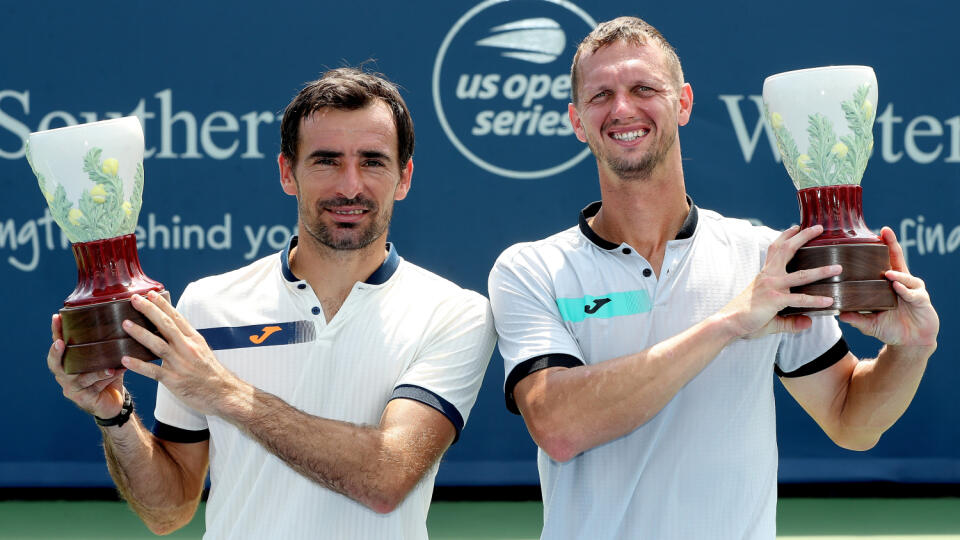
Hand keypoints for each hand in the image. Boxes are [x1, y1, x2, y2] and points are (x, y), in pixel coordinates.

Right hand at [47, 314, 126, 418]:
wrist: (114, 403)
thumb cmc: (107, 376)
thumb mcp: (105, 358)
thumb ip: (106, 344)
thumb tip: (121, 319)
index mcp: (66, 363)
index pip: (57, 345)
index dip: (55, 332)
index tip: (56, 317)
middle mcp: (64, 376)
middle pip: (56, 364)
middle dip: (57, 352)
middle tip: (60, 342)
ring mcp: (72, 388)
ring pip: (80, 377)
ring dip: (95, 370)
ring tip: (109, 366)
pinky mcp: (83, 399)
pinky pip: (95, 387)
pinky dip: (107, 378)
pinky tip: (117, 371)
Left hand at [120, 291, 246, 415]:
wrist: (224, 394)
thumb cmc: (211, 373)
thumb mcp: (202, 351)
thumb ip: (186, 340)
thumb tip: (170, 329)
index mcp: (195, 340)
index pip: (177, 318)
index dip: (163, 305)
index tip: (151, 294)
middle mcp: (188, 349)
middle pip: (166, 325)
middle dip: (149, 311)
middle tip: (135, 300)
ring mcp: (181, 364)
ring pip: (158, 345)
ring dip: (140, 333)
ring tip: (125, 323)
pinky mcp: (175, 381)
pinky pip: (153, 371)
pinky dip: (139, 365)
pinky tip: (125, 359)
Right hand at [721, 225, 841, 338]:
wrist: (728, 323)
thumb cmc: (745, 317)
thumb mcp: (771, 317)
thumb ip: (791, 320)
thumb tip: (810, 322)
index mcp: (765, 275)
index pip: (775, 249)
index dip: (785, 236)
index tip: (796, 226)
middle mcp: (769, 276)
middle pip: (786, 250)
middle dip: (803, 237)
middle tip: (818, 228)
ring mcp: (773, 287)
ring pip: (801, 275)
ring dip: (821, 270)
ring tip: (838, 267)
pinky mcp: (775, 300)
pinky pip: (800, 299)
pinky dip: (816, 300)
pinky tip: (829, 301)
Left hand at [838, 227, 938, 349]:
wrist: (909, 343)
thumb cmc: (890, 328)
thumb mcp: (869, 324)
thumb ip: (856, 318)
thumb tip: (838, 314)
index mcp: (888, 283)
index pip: (885, 261)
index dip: (883, 246)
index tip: (876, 232)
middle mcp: (901, 282)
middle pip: (897, 259)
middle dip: (892, 244)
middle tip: (885, 231)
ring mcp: (913, 290)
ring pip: (905, 277)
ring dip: (896, 275)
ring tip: (888, 275)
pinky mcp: (922, 300)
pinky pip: (913, 293)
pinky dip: (905, 291)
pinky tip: (897, 288)